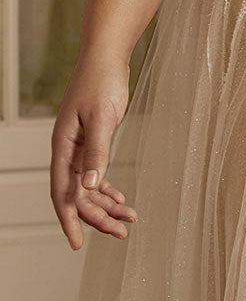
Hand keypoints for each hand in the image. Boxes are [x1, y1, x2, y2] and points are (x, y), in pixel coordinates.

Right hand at [49, 52, 138, 250]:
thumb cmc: (101, 81)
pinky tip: (120, 198)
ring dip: (107, 204)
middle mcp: (68, 150)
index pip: (62, 191)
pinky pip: (96, 172)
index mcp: (63, 146)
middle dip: (98, 216)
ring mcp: (80, 146)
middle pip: (78, 194)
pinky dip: (107, 188)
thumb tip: (90, 185)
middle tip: (121, 231)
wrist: (107, 57)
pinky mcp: (93, 140)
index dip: (69, 218)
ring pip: (89, 186)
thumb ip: (96, 151)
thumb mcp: (102, 117)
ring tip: (128, 220)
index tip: (77, 243)